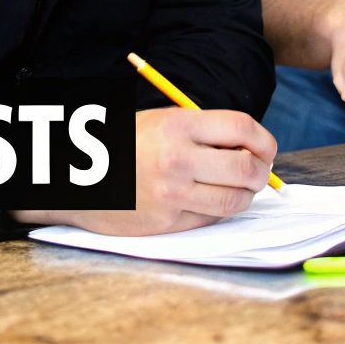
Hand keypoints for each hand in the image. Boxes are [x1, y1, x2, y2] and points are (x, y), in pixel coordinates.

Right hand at [13, 108, 275, 235]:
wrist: (78, 177)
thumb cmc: (125, 144)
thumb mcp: (163, 121)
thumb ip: (206, 132)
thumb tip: (254, 149)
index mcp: (178, 125)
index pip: (243, 129)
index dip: (265, 141)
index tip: (266, 149)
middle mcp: (178, 159)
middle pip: (246, 168)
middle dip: (262, 172)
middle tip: (259, 172)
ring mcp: (172, 194)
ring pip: (234, 200)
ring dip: (245, 195)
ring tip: (236, 187)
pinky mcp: (166, 222)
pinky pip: (211, 218)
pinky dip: (219, 210)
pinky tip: (207, 199)